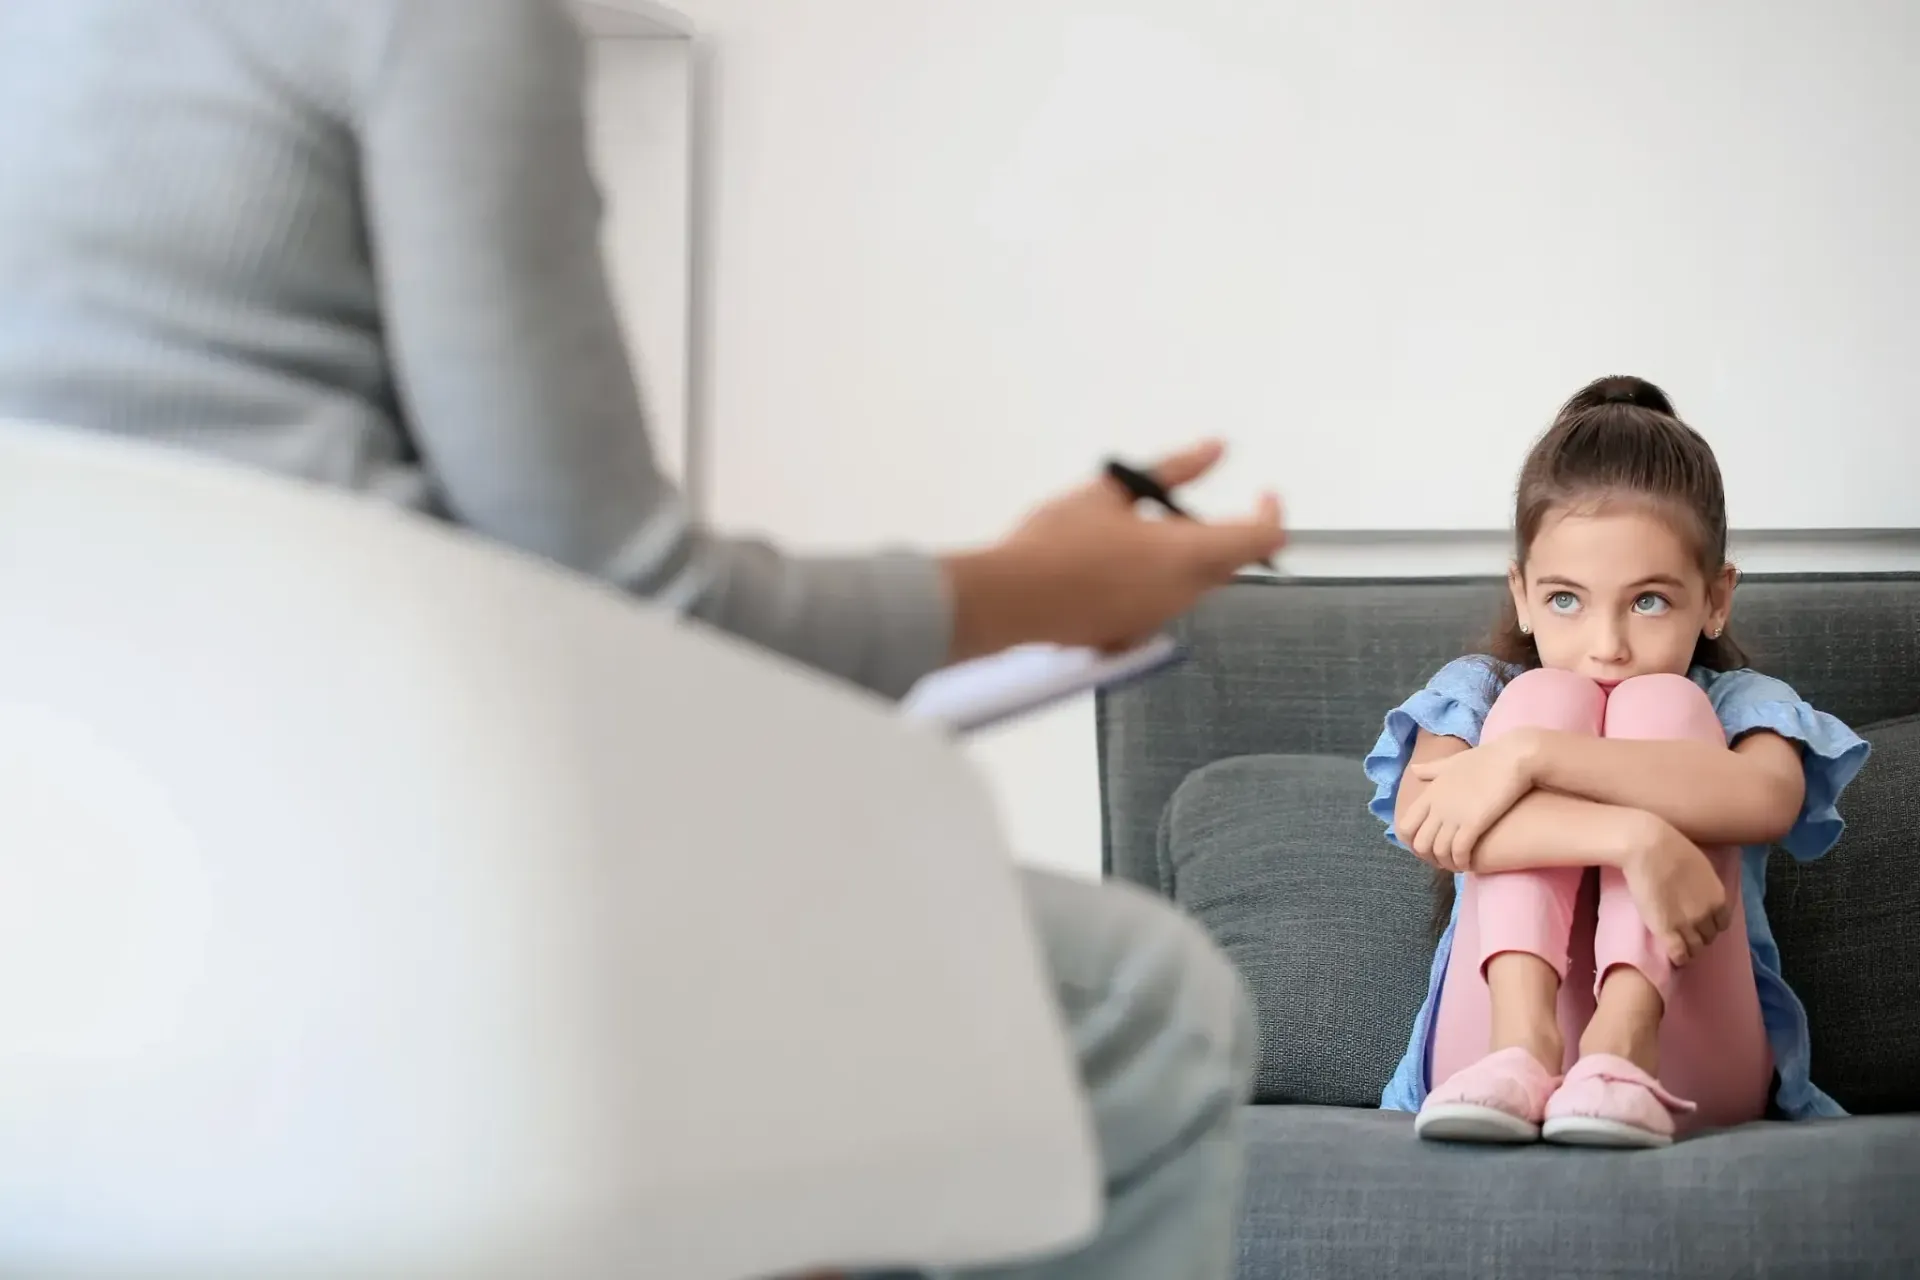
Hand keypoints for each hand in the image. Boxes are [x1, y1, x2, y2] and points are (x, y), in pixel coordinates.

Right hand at [941, 440, 1284, 658]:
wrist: (1010, 600)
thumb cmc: (1058, 542)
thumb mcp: (1112, 491)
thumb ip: (1172, 469)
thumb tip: (1215, 449)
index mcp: (1187, 554)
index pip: (1262, 539)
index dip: (1272, 513)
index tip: (1262, 494)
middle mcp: (1183, 594)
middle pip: (1228, 564)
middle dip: (1219, 533)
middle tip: (1176, 508)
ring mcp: (1158, 621)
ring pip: (1193, 585)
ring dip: (1181, 558)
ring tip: (1129, 534)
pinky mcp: (1132, 638)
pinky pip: (1159, 606)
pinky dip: (1151, 583)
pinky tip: (1109, 569)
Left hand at [1402, 735, 1536, 870]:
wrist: (1513, 756)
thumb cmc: (1486, 759)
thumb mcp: (1452, 762)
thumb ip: (1432, 770)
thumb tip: (1415, 770)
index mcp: (1429, 793)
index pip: (1405, 826)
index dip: (1412, 844)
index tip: (1427, 848)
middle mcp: (1437, 806)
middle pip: (1419, 844)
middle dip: (1429, 858)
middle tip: (1442, 861)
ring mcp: (1454, 815)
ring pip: (1438, 851)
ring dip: (1446, 863)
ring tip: (1456, 865)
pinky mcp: (1473, 823)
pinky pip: (1459, 852)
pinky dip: (1461, 862)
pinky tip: (1468, 864)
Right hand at [1620, 816, 1732, 966]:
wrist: (1650, 848)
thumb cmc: (1672, 848)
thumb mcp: (1701, 867)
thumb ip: (1704, 886)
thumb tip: (1699, 890)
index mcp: (1718, 898)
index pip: (1721, 924)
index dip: (1710, 925)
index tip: (1700, 924)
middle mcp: (1707, 914)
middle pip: (1708, 937)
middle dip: (1700, 937)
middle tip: (1687, 934)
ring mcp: (1687, 924)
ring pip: (1695, 948)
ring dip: (1689, 949)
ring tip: (1680, 947)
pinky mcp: (1666, 930)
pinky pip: (1678, 953)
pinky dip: (1678, 958)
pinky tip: (1674, 958)